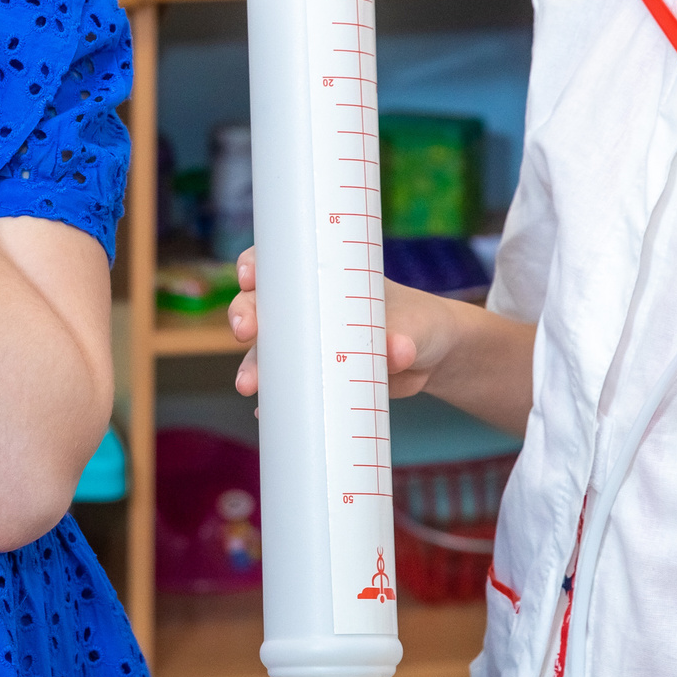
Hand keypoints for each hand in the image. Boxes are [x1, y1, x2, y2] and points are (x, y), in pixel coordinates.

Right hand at [229, 246, 432, 397]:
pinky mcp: (316, 379)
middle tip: (245, 332)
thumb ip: (407, 336)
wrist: (432, 359)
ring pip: (264, 351)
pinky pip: (285, 389)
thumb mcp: (416, 326)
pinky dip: (273, 401)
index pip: (280, 264)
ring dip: (251, 366)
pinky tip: (266, 413)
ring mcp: (308, 346)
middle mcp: (306, 310)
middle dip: (244, 314)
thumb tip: (397, 351)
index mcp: (325, 280)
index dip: (255, 265)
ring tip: (249, 386)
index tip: (249, 277)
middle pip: (261, 305)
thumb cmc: (420, 323)